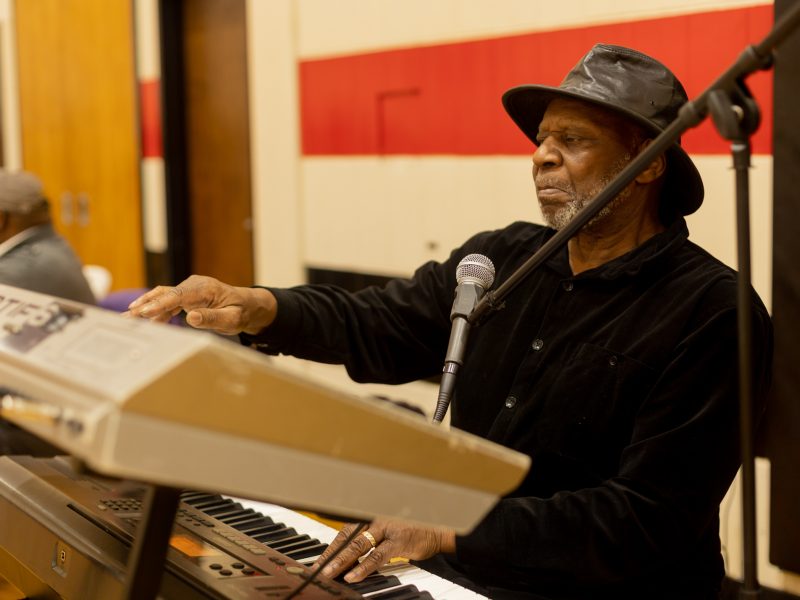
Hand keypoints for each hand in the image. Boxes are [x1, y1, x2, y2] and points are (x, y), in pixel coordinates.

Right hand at [125, 275, 276, 334]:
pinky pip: (168, 301)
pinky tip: (144, 321)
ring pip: (163, 296)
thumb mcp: (232, 319)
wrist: (248, 305)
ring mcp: (189, 288)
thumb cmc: (241, 313)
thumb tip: (191, 317)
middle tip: (126, 318)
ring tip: (128, 320)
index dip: (160, 304)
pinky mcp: (187, 295)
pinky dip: (156, 310)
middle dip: (145, 305)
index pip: (178, 296)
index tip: (144, 313)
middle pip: (165, 294)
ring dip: (146, 307)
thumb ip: (212, 318)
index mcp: (205, 289)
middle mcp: (195, 285)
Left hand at [313, 519, 454, 582]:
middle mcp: (375, 518)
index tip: (318, 563)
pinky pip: (377, 556)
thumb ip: (368, 542)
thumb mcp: (386, 534)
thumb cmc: (410, 530)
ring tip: (330, 573)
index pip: (344, 532)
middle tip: (317, 569)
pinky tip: (354, 576)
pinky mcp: (399, 540)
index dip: (330, 548)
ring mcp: (387, 528)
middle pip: (347, 537)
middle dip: (331, 555)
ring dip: (343, 561)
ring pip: (359, 545)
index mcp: (370, 516)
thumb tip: (346, 560)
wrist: (437, 527)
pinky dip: (364, 567)